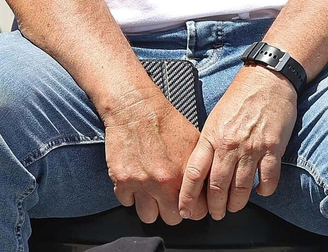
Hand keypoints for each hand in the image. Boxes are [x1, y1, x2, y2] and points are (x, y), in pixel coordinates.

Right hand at [104, 90, 200, 224]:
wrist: (134, 107)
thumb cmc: (164, 121)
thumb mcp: (194, 142)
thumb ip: (200, 169)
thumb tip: (207, 187)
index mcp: (182, 175)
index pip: (195, 212)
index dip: (193, 208)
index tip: (188, 202)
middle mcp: (161, 183)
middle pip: (171, 219)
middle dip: (172, 209)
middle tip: (169, 197)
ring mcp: (139, 183)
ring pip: (148, 216)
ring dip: (150, 206)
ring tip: (151, 193)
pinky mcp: (120, 179)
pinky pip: (126, 202)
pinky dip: (130, 195)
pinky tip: (136, 181)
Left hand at [179, 65, 296, 220]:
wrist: (266, 79)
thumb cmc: (239, 98)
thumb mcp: (214, 118)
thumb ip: (208, 142)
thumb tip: (200, 169)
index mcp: (211, 135)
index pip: (194, 173)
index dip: (188, 196)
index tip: (186, 210)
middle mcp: (229, 144)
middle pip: (218, 186)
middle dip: (215, 207)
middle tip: (215, 215)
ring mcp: (251, 147)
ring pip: (242, 188)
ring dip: (237, 203)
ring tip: (234, 208)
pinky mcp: (273, 148)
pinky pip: (268, 179)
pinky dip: (264, 191)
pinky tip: (261, 192)